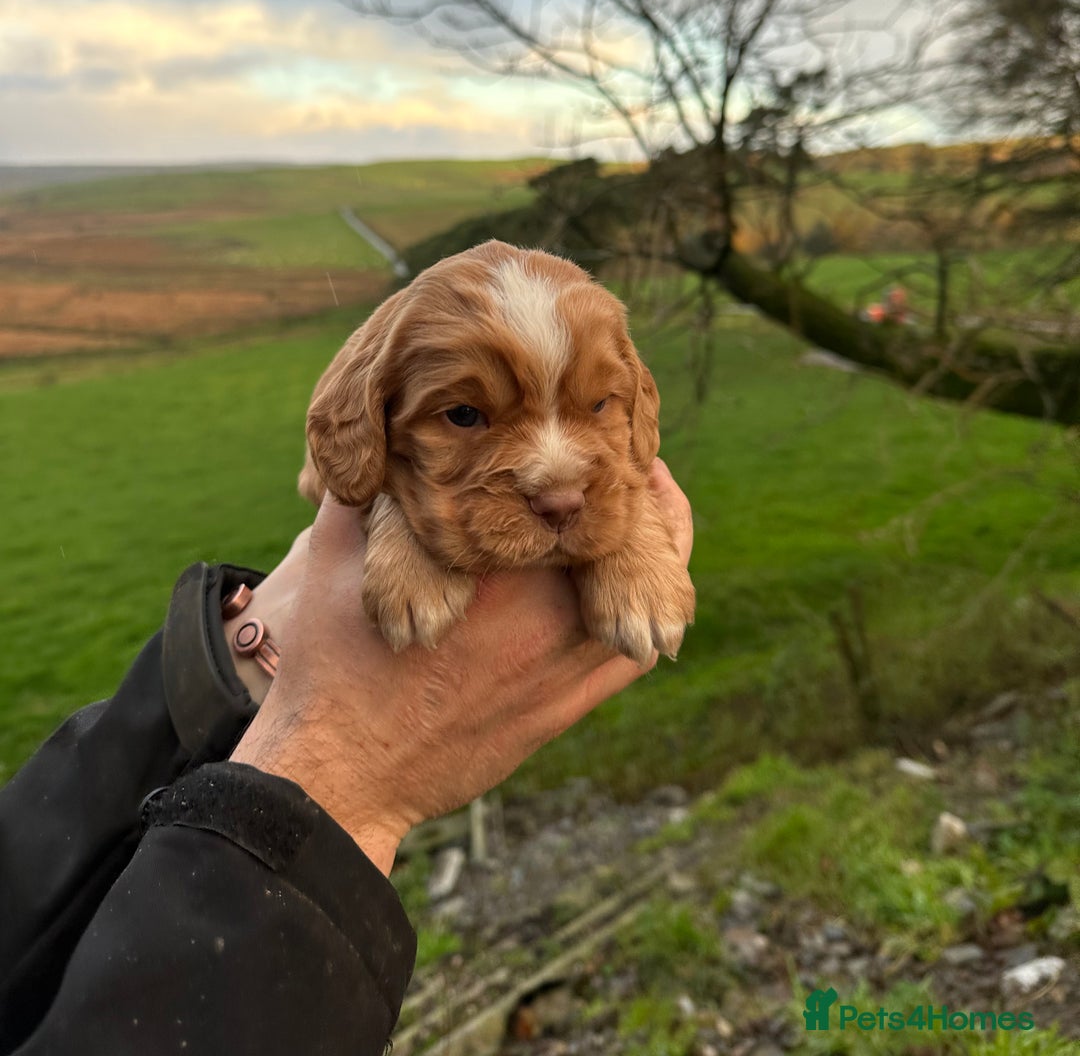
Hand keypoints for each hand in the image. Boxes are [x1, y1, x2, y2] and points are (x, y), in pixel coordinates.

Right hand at [231, 458, 692, 874]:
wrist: (344, 775)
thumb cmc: (334, 661)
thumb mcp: (337, 553)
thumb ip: (372, 484)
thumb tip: (384, 433)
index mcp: (495, 566)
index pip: (579, 490)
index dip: (598, 450)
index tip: (591, 426)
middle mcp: (545, 615)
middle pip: (627, 536)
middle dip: (630, 492)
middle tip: (625, 460)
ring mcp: (561, 668)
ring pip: (643, 594)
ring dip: (652, 547)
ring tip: (646, 510)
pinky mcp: (564, 709)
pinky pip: (630, 653)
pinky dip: (644, 612)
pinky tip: (630, 585)